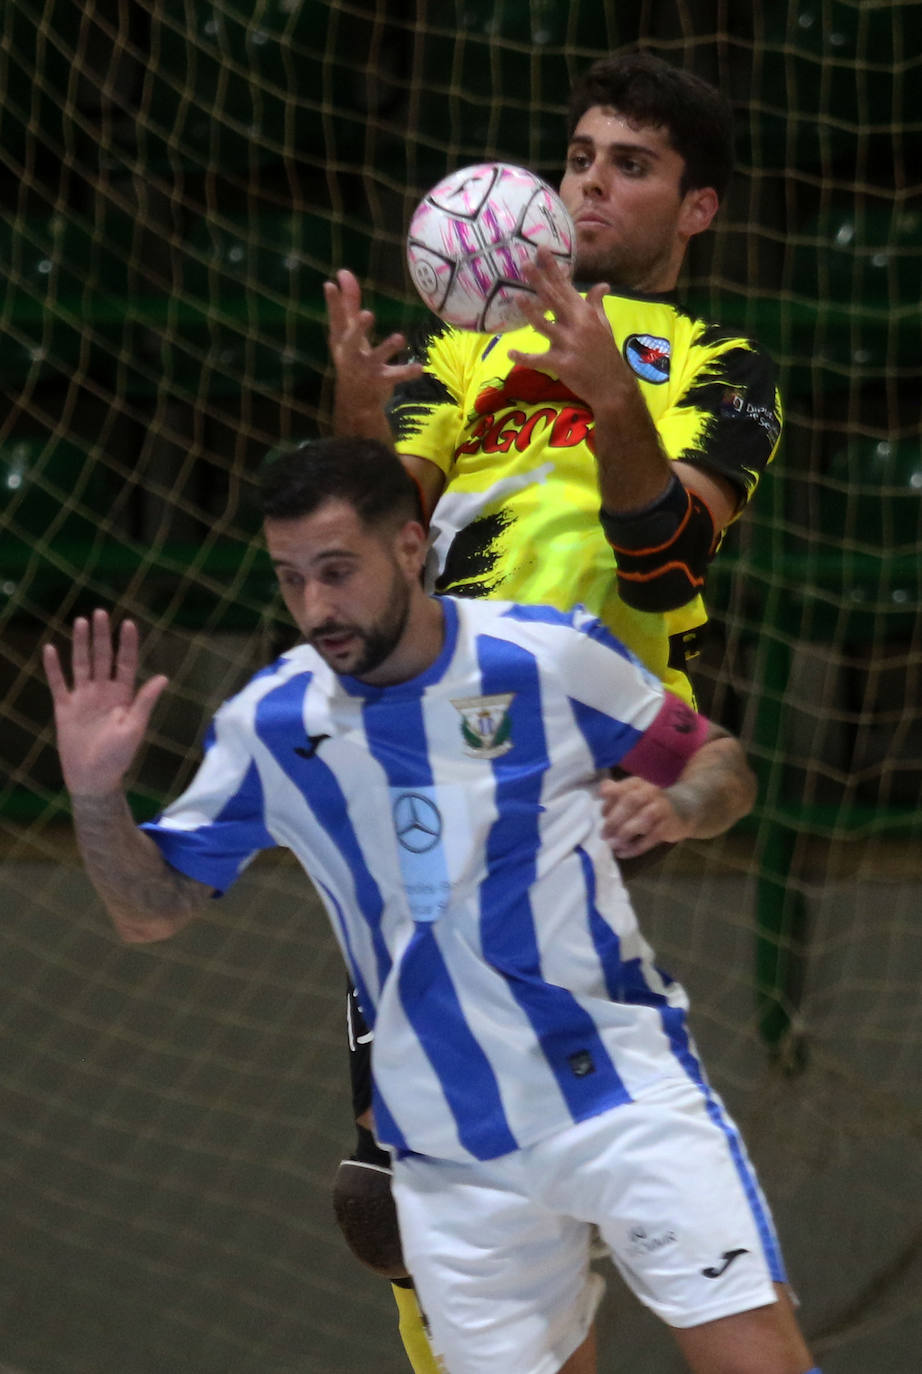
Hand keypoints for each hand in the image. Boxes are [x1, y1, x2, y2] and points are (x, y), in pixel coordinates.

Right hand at [43, 609, 167, 796]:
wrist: (93, 778)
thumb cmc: (118, 757)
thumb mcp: (134, 728)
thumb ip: (145, 701)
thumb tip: (163, 677)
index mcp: (123, 696)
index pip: (126, 663)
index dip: (127, 644)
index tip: (128, 623)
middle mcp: (103, 692)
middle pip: (102, 658)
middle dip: (102, 636)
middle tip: (101, 612)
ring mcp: (83, 698)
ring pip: (81, 664)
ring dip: (81, 644)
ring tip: (81, 621)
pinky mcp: (65, 707)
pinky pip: (58, 683)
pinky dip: (54, 667)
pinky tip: (51, 648)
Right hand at [324, 269, 422, 428]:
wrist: (355, 399)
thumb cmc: (352, 356)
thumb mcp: (348, 331)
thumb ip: (349, 302)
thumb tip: (343, 271)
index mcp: (341, 339)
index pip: (336, 318)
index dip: (333, 302)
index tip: (330, 284)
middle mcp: (350, 354)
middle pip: (351, 340)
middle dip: (359, 328)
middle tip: (367, 314)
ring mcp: (365, 368)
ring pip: (376, 357)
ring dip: (387, 348)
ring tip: (400, 338)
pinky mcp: (380, 381)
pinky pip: (395, 376)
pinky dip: (407, 372)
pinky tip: (420, 367)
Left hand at [507, 248, 622, 408]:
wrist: (612, 386)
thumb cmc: (606, 354)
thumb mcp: (604, 326)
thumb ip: (597, 304)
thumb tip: (602, 285)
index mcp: (585, 314)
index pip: (566, 286)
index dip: (553, 268)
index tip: (541, 249)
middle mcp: (577, 325)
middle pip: (554, 300)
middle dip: (539, 281)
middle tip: (524, 263)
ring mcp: (569, 345)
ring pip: (545, 326)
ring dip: (531, 312)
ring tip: (517, 297)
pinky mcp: (562, 364)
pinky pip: (539, 359)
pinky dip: (524, 357)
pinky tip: (510, 352)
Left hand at [599, 774, 693, 859]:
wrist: (682, 812)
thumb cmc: (648, 804)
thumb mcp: (632, 795)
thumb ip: (616, 793)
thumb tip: (601, 791)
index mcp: (638, 784)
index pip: (621, 788)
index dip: (609, 802)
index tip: (601, 815)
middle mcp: (651, 792)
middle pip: (631, 801)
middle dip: (614, 819)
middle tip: (603, 834)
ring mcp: (662, 808)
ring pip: (643, 819)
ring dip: (625, 834)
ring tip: (613, 845)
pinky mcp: (668, 826)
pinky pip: (651, 838)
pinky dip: (635, 847)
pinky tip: (623, 853)